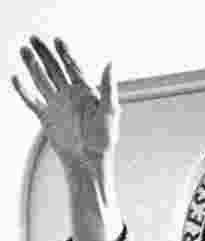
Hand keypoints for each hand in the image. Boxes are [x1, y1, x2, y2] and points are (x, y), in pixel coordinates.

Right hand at [12, 36, 118, 174]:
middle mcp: (70, 95)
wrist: (88, 160)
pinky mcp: (45, 116)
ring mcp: (56, 104)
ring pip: (41, 80)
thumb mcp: (110, 111)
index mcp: (86, 92)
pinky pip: (31, 99)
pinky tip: (16, 78)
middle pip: (54, 69)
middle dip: (45, 54)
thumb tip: (111, 64)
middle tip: (34, 39)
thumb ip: (108, 87)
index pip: (73, 68)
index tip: (58, 40)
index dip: (65, 53)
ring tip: (24, 50)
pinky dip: (23, 89)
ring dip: (33, 66)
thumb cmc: (104, 140)